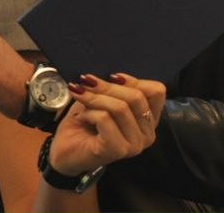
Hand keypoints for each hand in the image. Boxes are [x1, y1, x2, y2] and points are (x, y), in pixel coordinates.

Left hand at [49, 73, 165, 175]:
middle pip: (136, 97)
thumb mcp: (102, 98)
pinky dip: (89, 113)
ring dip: (94, 98)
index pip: (157, 91)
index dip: (134, 80)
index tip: (111, 76)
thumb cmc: (85, 123)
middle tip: (86, 81)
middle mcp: (147, 134)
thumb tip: (110, 73)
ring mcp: (134, 144)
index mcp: (148, 119)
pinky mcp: (117, 150)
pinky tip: (82, 117)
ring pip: (120, 107)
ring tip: (79, 95)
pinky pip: (105, 119)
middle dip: (107, 86)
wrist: (66, 150)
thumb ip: (113, 87)